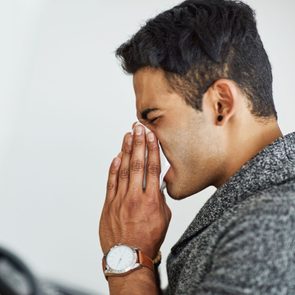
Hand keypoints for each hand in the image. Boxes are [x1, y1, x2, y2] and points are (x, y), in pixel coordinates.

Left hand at [99, 125, 170, 258]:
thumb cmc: (149, 239)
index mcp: (152, 199)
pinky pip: (111, 182)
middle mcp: (135, 196)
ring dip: (126, 151)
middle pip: (138, 164)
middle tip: (138, 128)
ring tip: (128, 136)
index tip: (151, 136)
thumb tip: (156, 185)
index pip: (153, 168)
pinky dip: (114, 168)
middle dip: (138, 143)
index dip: (152, 149)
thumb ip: (160, 198)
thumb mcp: (164, 218)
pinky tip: (117, 156)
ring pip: (124, 169)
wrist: (128, 256)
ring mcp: (120, 199)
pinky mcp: (109, 204)